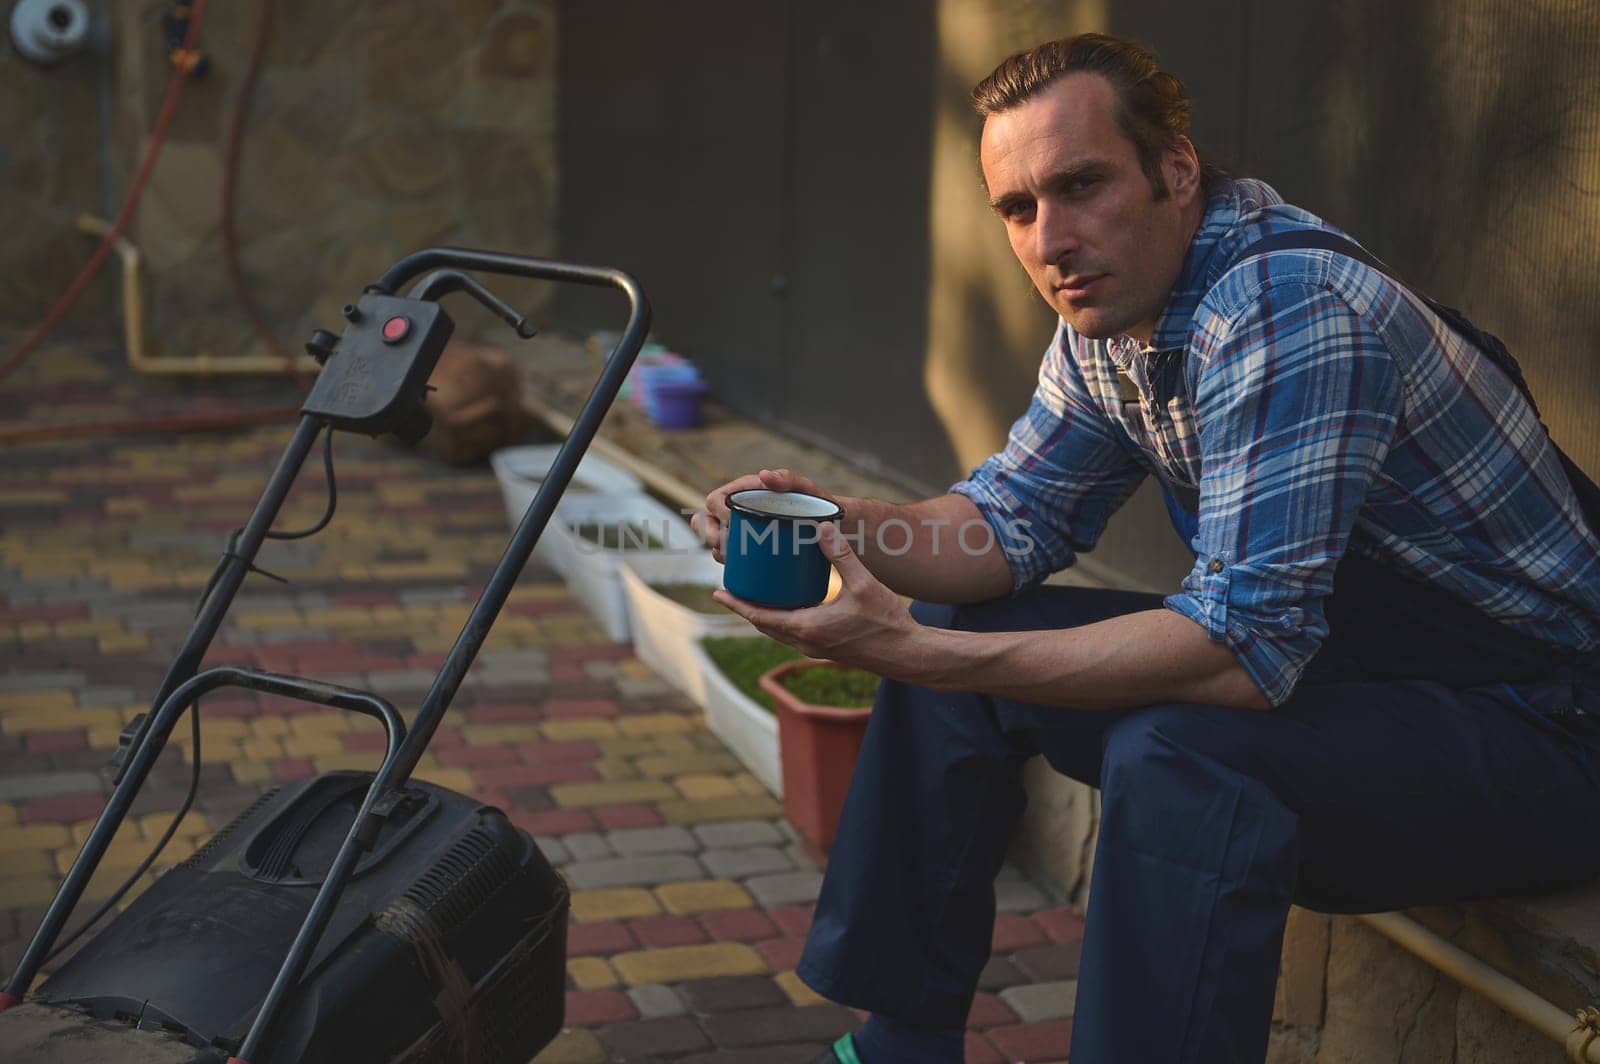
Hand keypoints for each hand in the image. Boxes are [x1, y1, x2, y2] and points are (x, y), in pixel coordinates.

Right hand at [691, 467, 835, 563]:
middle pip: (708, 522)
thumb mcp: (807, 489)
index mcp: (747, 492)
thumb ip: (789, 478)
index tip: (731, 524)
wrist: (834, 527)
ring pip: (717, 541)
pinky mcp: (752, 547)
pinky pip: (730, 554)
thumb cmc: (820, 505)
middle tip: (728, 547)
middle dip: (711, 536)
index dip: (715, 513)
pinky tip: (736, 569)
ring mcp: (745, 529)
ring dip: (718, 551)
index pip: (715, 500)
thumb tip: (764, 476)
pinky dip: (728, 562)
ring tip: (733, 558)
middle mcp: (742, 509)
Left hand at [712, 522, 925, 679]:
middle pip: (764, 626)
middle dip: (745, 608)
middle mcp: (806, 642)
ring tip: (752, 597)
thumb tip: (822, 527)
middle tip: (728, 591)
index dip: (738, 604)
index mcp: (808, 628)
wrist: (907, 654)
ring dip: (762, 616)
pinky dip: (781, 621)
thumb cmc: (886, 622)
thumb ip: (841, 555)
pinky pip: (793, 635)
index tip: (718, 593)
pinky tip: (787, 607)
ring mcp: (815, 649)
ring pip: (778, 632)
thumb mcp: (863, 584)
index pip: (761, 617)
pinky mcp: (826, 649)